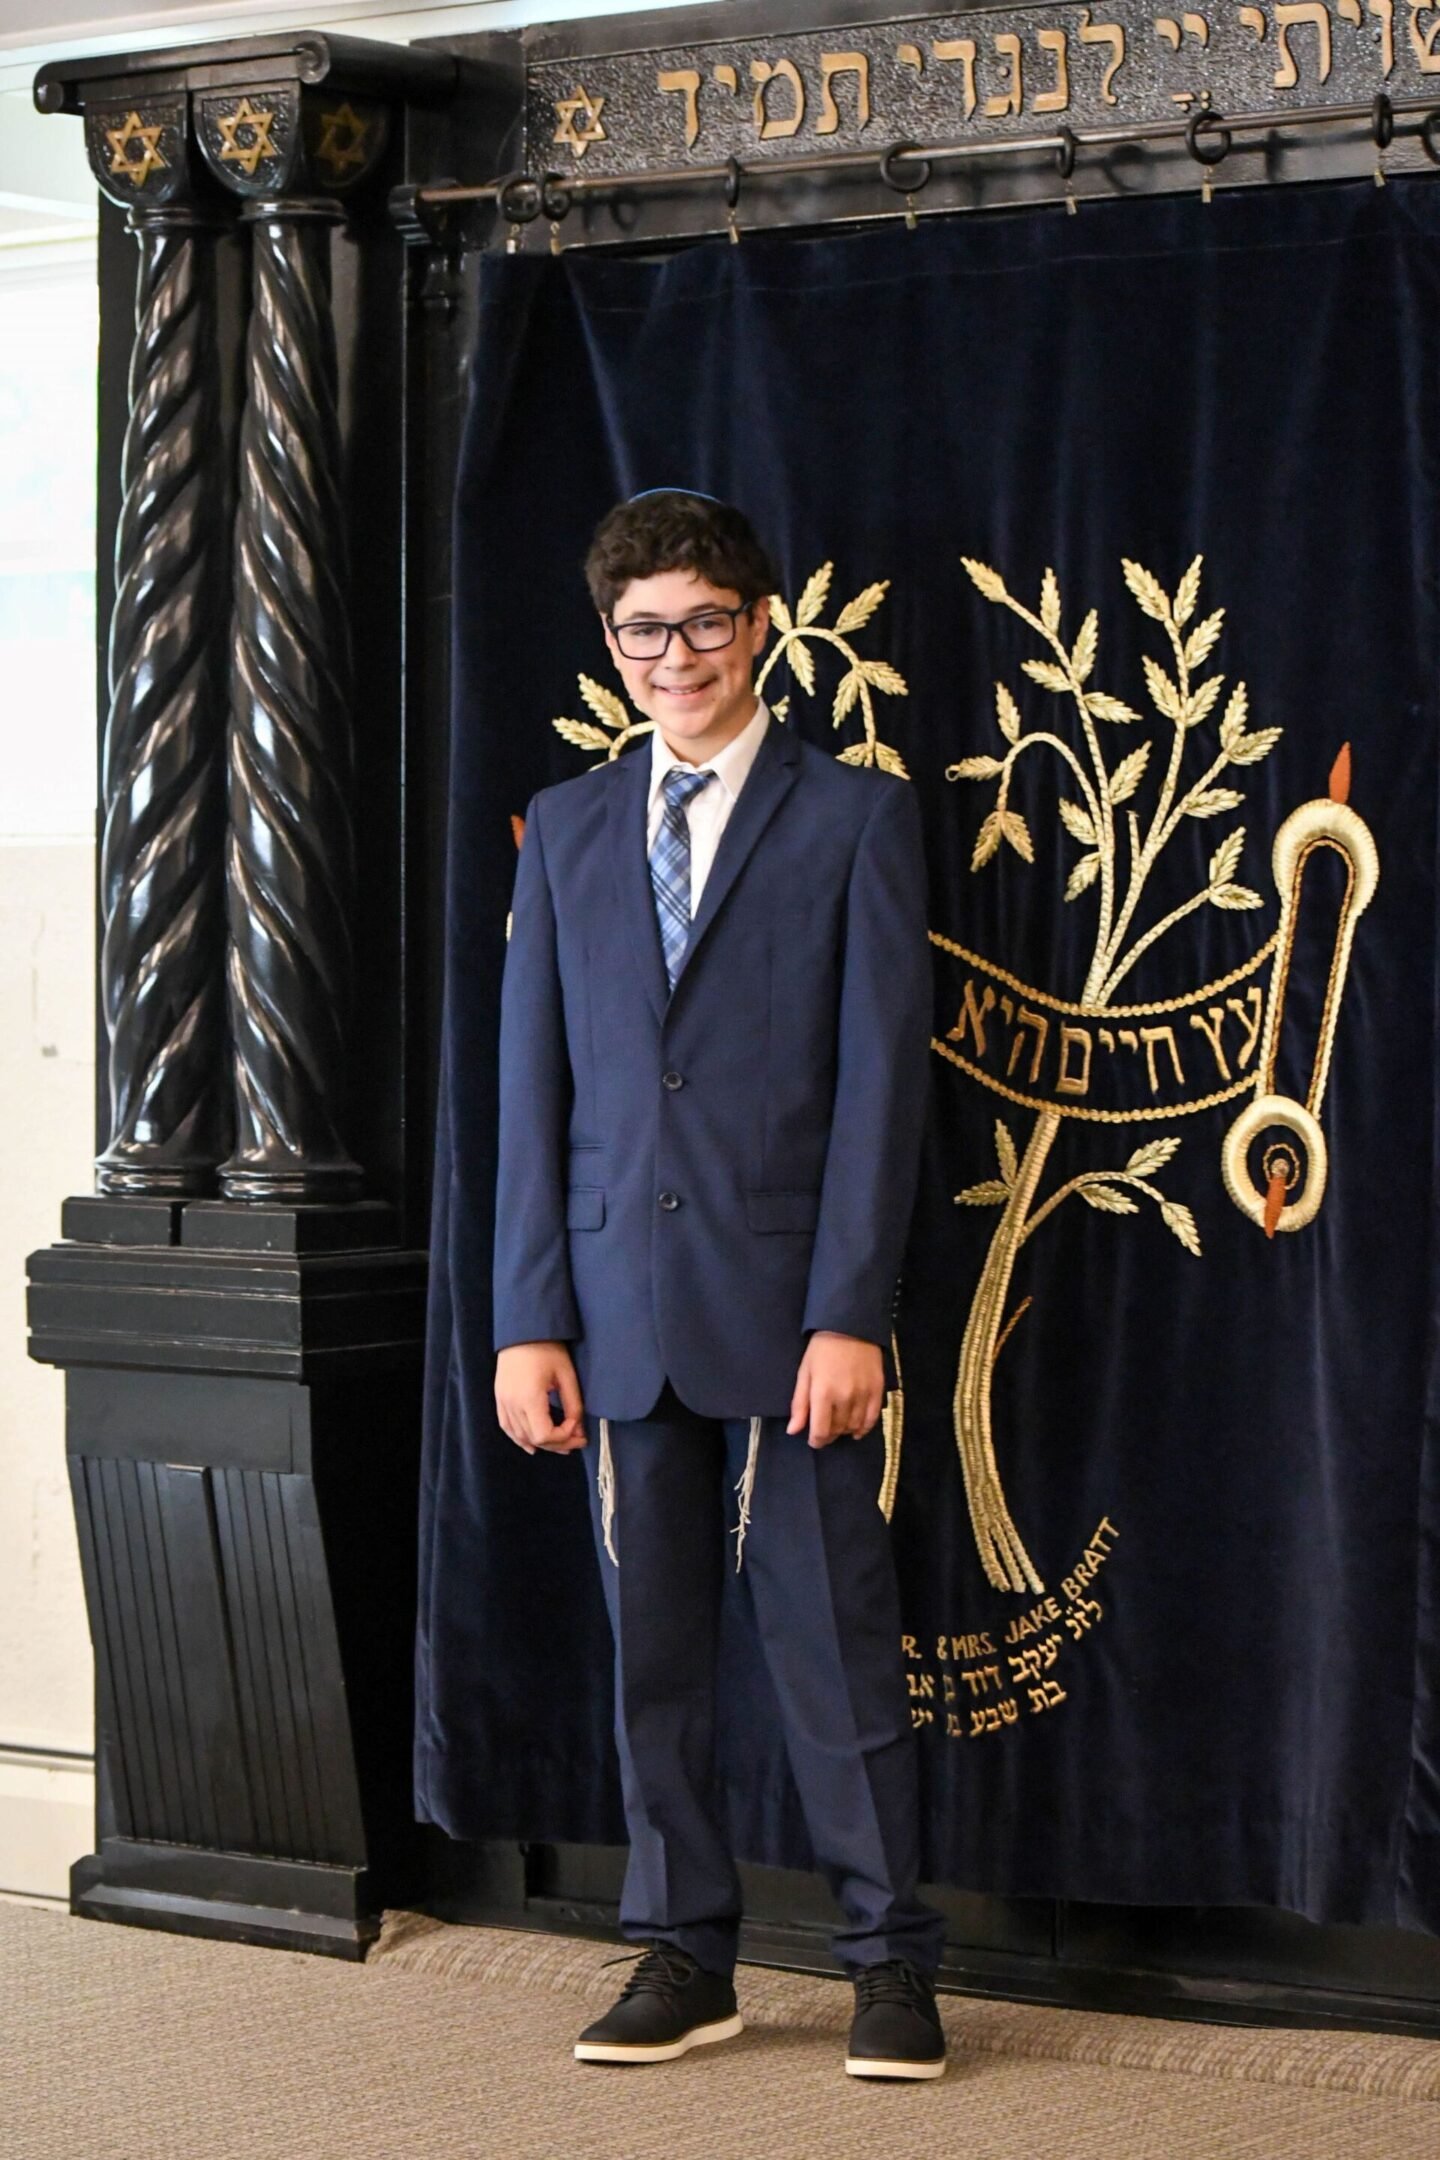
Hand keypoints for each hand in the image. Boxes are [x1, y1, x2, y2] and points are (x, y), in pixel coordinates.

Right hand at [495, 1342, 586, 1454]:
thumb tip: (579, 1430)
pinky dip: (520, 1438)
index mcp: (529, 1398)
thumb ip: (573, 1405)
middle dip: (558, 1444)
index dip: (564, 1437)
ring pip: (520, 1436)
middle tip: (577, 1440)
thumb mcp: (566, 1375)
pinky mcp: (499, 1398)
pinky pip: (507, 1427)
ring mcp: (503, 1402)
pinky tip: (532, 1444)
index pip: (545, 1435)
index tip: (577, 1425)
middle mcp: (512, 1404)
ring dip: (541, 1443)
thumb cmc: (547, 1348)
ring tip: (561, 1444)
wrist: (523, 1331)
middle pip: (534, 1439)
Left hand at [787, 1332, 883, 1447]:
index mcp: (823, 1394)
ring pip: (854, 1426)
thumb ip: (800, 1404)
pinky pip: (872, 1418)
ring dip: (845, 1431)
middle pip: (838, 1430)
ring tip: (839, 1426)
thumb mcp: (804, 1373)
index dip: (816, 1441)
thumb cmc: (821, 1350)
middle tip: (825, 1428)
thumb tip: (793, 1431)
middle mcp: (844, 1398)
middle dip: (829, 1434)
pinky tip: (858, 1429)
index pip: (821, 1431)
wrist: (850, 1327)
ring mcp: (863, 1394)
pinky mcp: (877, 1390)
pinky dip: (864, 1428)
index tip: (814, 1440)